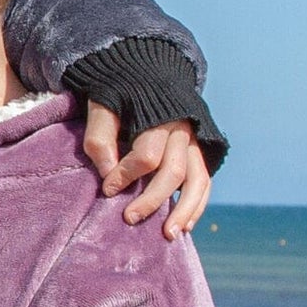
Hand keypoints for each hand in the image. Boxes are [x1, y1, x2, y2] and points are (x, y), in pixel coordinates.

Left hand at [83, 104, 212, 239]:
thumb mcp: (103, 105)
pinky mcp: (198, 152)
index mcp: (157, 117)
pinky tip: (185, 226)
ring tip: (169, 235)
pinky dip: (197, 205)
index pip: (147, 155)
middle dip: (152, 199)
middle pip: (174, 171)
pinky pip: (205, 182)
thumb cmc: (120, 92)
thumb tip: (107, 175)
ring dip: (185, 209)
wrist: (148, 71)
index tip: (108, 189)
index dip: (126, 175)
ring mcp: (193, 142)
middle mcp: (181, 131)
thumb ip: (101, 136)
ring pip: (197, 180)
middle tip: (129, 218)